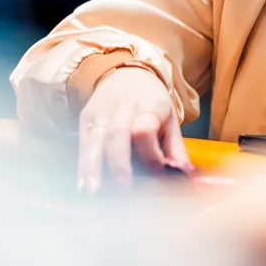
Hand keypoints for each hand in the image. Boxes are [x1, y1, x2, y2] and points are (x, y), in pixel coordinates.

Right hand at [77, 66, 187, 192]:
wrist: (127, 74)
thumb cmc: (151, 102)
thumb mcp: (170, 119)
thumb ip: (176, 149)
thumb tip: (183, 176)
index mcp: (150, 105)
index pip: (146, 130)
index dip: (150, 154)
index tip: (157, 173)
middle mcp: (123, 107)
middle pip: (117, 134)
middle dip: (119, 163)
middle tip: (123, 188)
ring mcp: (101, 111)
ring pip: (95, 139)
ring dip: (92, 167)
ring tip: (93, 191)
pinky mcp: (85, 117)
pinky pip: (82, 143)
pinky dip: (83, 165)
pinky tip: (83, 185)